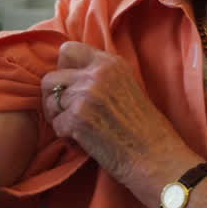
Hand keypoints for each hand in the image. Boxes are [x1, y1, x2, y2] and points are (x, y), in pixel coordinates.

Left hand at [41, 41, 193, 195]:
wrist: (157, 157)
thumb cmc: (143, 128)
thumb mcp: (126, 86)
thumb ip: (99, 76)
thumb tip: (67, 73)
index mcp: (110, 63)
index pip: (67, 50)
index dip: (63, 69)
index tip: (71, 87)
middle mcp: (97, 74)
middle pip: (51, 78)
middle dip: (54, 98)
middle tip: (68, 114)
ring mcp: (86, 94)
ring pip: (49, 102)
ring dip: (58, 119)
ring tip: (78, 130)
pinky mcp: (78, 118)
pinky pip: (55, 125)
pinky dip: (66, 137)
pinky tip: (84, 142)